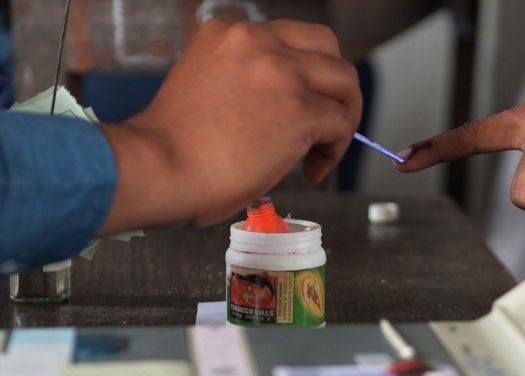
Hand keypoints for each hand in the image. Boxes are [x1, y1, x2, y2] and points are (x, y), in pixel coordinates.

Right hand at [99, 19, 361, 232]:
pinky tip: (313, 169)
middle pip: (328, 48)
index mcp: (228, 34)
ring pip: (344, 82)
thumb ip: (244, 81)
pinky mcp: (299, 109)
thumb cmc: (172, 148)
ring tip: (323, 150)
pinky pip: (341, 123)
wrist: (156, 169)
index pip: (290, 39)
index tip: (299, 105)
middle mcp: (257, 42)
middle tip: (327, 122)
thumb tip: (281, 106)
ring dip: (343, 117)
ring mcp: (281, 72)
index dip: (304, 74)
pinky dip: (336, 149)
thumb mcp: (205, 86)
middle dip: (335, 86)